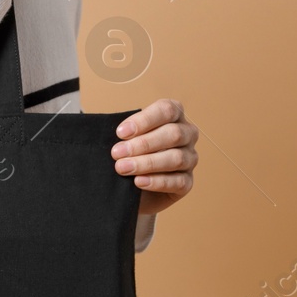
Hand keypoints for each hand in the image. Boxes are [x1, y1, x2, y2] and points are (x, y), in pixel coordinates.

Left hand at [112, 99, 197, 214]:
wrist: (132, 186)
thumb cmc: (129, 154)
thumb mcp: (125, 138)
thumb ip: (123, 133)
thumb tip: (106, 127)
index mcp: (174, 116)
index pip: (167, 110)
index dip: (144, 120)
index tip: (120, 133)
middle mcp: (187, 134)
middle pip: (173, 134)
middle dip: (143, 144)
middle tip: (117, 153)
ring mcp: (190, 158)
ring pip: (176, 158)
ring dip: (147, 163)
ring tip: (123, 168)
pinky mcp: (187, 182)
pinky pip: (178, 182)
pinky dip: (157, 182)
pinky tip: (139, 182)